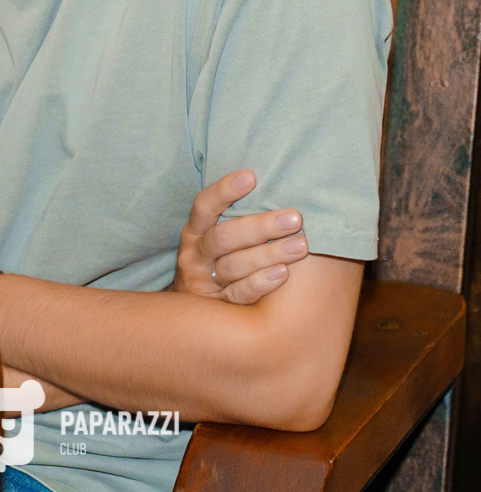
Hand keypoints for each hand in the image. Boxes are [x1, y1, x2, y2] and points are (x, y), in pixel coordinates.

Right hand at [173, 169, 307, 304]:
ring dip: (268, 254)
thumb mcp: (215, 235)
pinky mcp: (216, 307)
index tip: (251, 177)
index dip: (224, 190)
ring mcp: (203, 283)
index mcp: (194, 231)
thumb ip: (234, 216)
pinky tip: (283, 273)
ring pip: (234, 266)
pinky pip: (239, 294)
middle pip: (224, 237)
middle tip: (294, 219)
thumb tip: (273, 184)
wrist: (191, 314)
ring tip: (300, 246)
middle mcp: (195, 255)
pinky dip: (261, 283)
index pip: (204, 205)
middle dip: (260, 226)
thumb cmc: (217, 260)